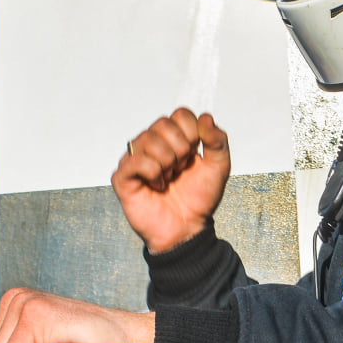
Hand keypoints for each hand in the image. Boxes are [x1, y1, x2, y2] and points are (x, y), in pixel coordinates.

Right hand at [112, 109, 229, 254]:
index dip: (193, 134)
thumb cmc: (199, 198)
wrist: (188, 228)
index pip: (180, 113)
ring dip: (167, 163)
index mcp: (173, 137)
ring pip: (148, 139)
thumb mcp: (219, 167)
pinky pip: (135, 161)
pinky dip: (153, 174)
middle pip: (163, 123)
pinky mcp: (123, 176)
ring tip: (169, 179)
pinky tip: (157, 186)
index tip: (195, 156)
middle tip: (180, 170)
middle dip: (180, 149)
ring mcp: (135, 158)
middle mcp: (152, 143)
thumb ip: (218, 140)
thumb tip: (205, 117)